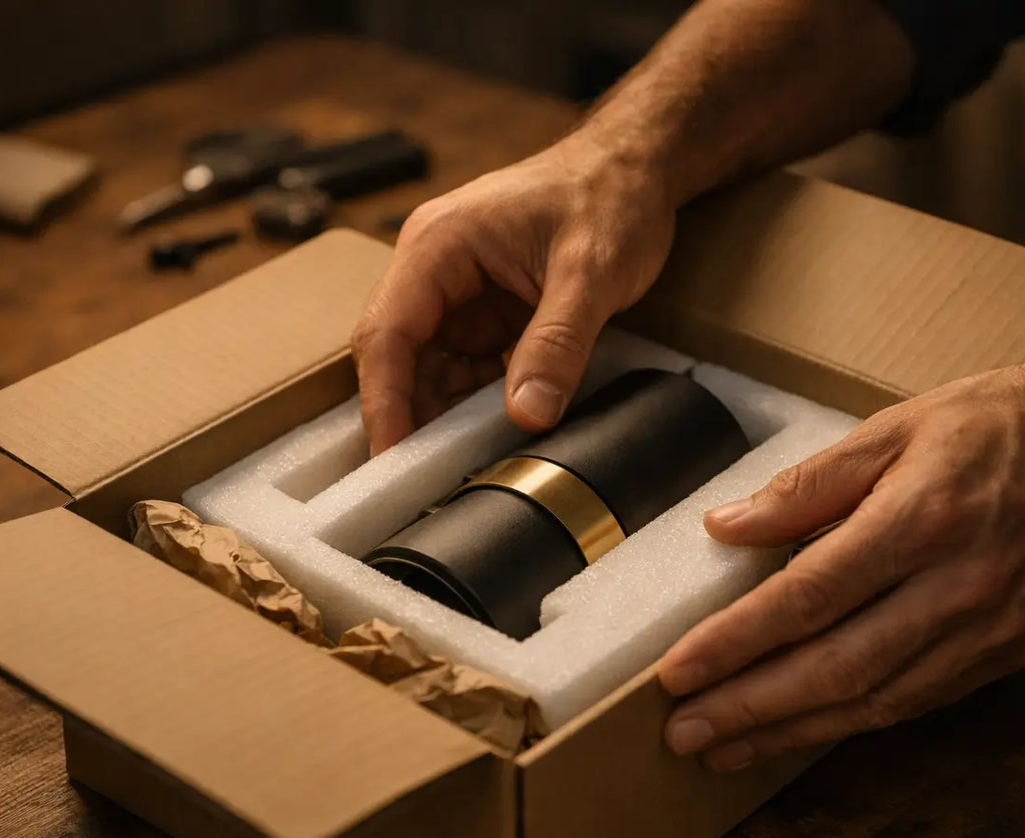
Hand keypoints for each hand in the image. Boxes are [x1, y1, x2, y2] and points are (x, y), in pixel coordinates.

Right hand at [351, 138, 676, 452]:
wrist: (640, 167)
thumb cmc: (610, 195)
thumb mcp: (591, 273)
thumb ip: (557, 345)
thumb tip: (527, 415)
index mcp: (438, 245)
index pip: (387, 333)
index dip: (384, 400)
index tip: (392, 455)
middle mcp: (435, 269)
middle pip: (399, 357)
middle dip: (409, 416)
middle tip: (423, 481)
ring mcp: (459, 293)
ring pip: (431, 369)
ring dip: (446, 415)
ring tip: (463, 467)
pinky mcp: (487, 313)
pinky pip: (467, 369)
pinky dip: (477, 404)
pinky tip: (494, 436)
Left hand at [658, 345, 1024, 770]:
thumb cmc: (1006, 420)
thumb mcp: (898, 425)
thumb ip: (808, 485)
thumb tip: (726, 527)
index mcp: (922, 518)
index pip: (806, 598)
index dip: (735, 643)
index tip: (677, 671)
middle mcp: (959, 586)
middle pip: (835, 667)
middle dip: (750, 708)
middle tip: (681, 733)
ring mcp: (991, 630)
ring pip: (875, 701)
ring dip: (792, 731)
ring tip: (725, 748)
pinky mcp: (1012, 653)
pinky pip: (918, 701)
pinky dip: (854, 722)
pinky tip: (804, 730)